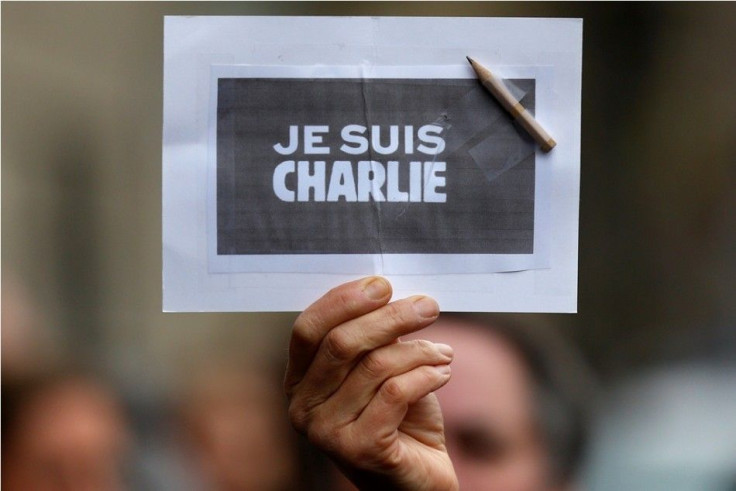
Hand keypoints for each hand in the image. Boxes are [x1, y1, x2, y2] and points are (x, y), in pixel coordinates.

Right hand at [284, 277, 457, 489]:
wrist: (417, 479)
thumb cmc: (398, 418)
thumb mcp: (380, 369)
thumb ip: (374, 338)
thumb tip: (387, 294)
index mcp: (299, 382)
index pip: (308, 329)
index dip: (344, 301)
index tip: (383, 285)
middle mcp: (302, 408)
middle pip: (341, 343)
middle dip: (390, 317)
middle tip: (428, 306)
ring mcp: (326, 433)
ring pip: (376, 366)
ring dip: (420, 350)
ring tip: (443, 352)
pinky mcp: (359, 450)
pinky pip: (397, 392)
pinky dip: (427, 374)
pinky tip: (443, 373)